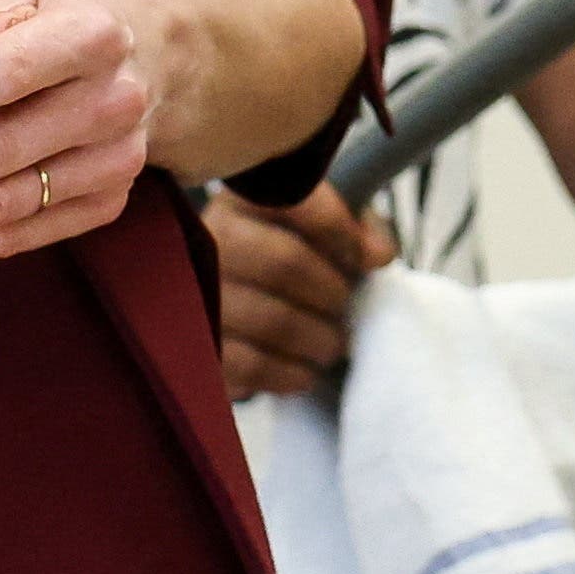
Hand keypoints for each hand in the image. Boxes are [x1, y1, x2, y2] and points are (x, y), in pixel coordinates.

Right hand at [208, 182, 388, 398]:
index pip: (295, 201)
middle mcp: (210, 238)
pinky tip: (305, 370)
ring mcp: (196, 295)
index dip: (340, 231)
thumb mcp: (323, 228)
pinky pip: (252, 366)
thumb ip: (356, 227)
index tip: (365, 257)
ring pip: (272, 320)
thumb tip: (378, 254)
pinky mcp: (199, 348)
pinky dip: (292, 373)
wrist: (242, 304)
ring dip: (318, 338)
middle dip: (331, 292)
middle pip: (285, 263)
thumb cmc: (290, 259)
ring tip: (333, 343)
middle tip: (345, 307)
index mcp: (242, 199)